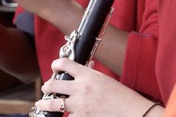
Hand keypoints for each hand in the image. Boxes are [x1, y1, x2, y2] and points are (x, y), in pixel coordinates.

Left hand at [35, 58, 156, 115]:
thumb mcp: (107, 80)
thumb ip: (93, 74)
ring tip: (42, 103)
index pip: (65, 64)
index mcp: (88, 75)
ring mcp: (79, 105)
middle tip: (47, 87)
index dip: (56, 64)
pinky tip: (59, 116)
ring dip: (45, 103)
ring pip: (53, 103)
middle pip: (53, 84)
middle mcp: (81, 88)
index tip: (55, 67)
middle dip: (48, 85)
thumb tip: (88, 66)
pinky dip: (64, 116)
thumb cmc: (123, 96)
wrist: (132, 112)